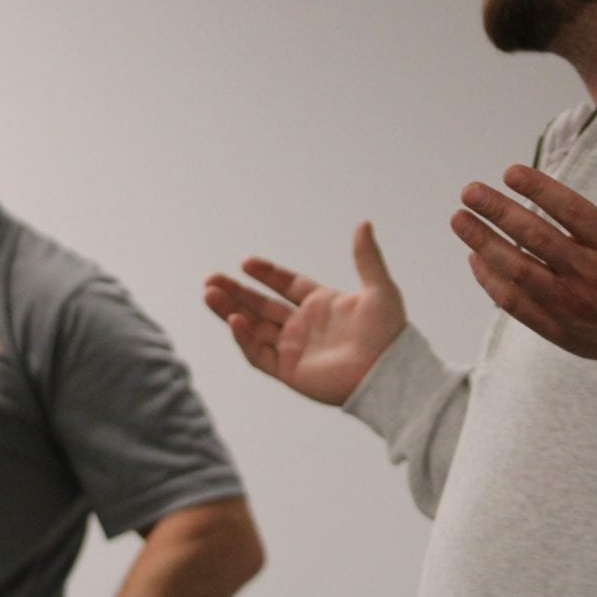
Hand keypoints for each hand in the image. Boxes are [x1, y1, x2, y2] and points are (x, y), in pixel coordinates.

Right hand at [203, 222, 406, 404]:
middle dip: (236, 292)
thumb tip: (364, 223)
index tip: (246, 262)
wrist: (388, 374)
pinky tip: (235, 319)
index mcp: (322, 305)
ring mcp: (295, 349)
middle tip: (211, 278)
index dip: (266, 273)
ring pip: (253, 327)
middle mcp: (305, 326)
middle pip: (262, 305)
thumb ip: (367, 258)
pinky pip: (259, 354)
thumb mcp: (379, 289)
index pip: (286, 285)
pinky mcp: (289, 372)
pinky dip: (244, 338)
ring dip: (230, 311)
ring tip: (208, 293)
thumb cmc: (388, 334)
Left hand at [450, 141, 596, 364]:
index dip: (539, 190)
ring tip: (459, 219)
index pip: (570, 211)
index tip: (508, 171)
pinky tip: (474, 257)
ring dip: (483, 244)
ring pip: (518, 272)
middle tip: (469, 191)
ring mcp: (570, 303)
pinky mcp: (555, 327)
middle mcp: (590, 274)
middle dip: (498, 212)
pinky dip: (490, 281)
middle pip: (536, 239)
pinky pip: (515, 303)